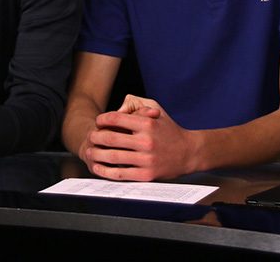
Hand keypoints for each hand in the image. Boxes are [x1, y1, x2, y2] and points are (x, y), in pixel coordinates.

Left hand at [83, 94, 198, 180]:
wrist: (189, 152)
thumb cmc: (170, 130)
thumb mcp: (157, 109)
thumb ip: (137, 103)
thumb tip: (119, 106)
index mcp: (147, 124)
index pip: (116, 119)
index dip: (102, 120)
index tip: (98, 122)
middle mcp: (146, 141)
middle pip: (111, 138)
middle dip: (96, 137)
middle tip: (90, 137)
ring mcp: (146, 159)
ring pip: (113, 157)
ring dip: (97, 154)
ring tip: (90, 151)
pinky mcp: (146, 174)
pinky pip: (120, 174)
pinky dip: (106, 171)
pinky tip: (99, 168)